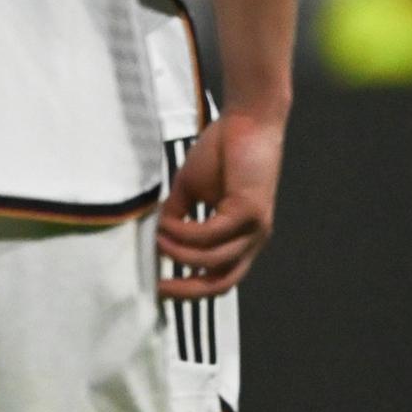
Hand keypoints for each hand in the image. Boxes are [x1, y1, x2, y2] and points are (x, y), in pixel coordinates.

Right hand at [159, 110, 284, 298]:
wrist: (247, 122)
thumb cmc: (221, 153)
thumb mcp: (191, 190)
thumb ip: (178, 214)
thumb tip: (157, 235)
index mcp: (240, 238)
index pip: (218, 276)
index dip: (190, 287)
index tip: (158, 285)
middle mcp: (252, 240)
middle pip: (223, 282)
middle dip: (189, 289)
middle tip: (158, 287)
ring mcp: (254, 229)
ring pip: (215, 260)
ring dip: (181, 254)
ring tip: (157, 240)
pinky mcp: (250, 212)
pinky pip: (213, 233)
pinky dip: (186, 233)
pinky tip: (168, 225)